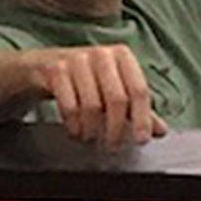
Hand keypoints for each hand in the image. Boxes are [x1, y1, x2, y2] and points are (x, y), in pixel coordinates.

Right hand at [21, 45, 167, 148]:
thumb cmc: (85, 79)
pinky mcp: (54, 70)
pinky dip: (74, 125)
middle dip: (116, 129)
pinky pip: (69, 106)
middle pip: (117, 99)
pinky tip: (76, 132)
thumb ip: (138, 109)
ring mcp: (76, 60)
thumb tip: (160, 130)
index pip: (139, 90)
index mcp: (123, 56)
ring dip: (92, 130)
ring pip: (92, 105)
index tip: (141, 140)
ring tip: (92, 138)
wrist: (40, 67)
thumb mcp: (113, 89)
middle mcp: (102, 54)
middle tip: (113, 146)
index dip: (143, 118)